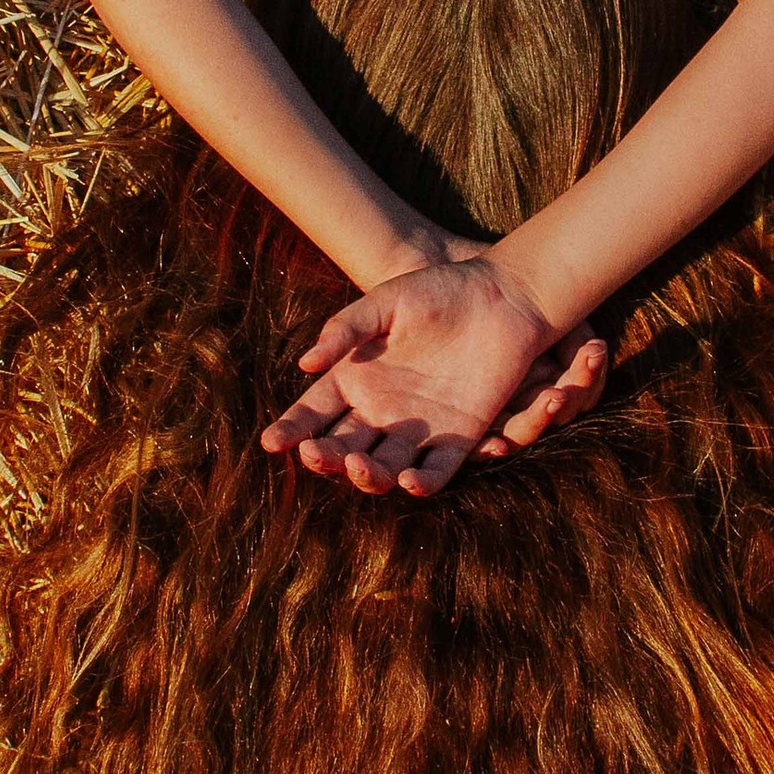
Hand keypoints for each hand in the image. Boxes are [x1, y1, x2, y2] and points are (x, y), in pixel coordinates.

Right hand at [260, 255, 608, 496]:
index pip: (314, 411)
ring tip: (357, 465)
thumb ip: (346, 330)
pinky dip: (422, 483)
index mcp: (355, 377)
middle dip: (323, 456)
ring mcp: (418, 428)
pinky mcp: (459, 438)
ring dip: (366, 474)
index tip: (271, 443)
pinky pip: (437, 471)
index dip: (292, 428)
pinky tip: (409, 482)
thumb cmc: (439, 290)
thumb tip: (304, 365)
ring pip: (383, 466)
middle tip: (313, 453)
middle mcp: (381, 409)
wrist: (502, 296)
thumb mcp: (386, 302)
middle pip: (342, 446)